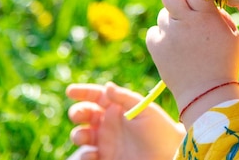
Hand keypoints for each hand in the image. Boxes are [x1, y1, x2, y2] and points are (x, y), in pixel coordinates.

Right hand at [66, 82, 184, 159]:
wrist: (168, 156)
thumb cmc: (160, 130)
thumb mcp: (144, 109)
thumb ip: (124, 98)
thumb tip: (107, 85)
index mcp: (118, 107)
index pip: (96, 96)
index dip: (82, 92)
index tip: (70, 91)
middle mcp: (109, 123)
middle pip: (84, 115)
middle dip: (77, 113)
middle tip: (79, 115)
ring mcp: (106, 142)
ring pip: (82, 135)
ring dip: (78, 134)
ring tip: (85, 137)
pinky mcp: (105, 159)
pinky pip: (87, 156)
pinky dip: (84, 155)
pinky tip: (92, 154)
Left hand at [146, 0, 238, 113]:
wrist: (207, 94)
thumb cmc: (224, 63)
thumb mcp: (232, 34)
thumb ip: (218, 14)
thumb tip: (203, 2)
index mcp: (206, 16)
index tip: (197, 4)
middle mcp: (185, 21)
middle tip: (182, 11)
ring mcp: (168, 34)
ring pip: (163, 15)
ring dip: (171, 22)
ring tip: (183, 39)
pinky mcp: (156, 47)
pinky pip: (153, 32)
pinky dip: (161, 37)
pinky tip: (173, 48)